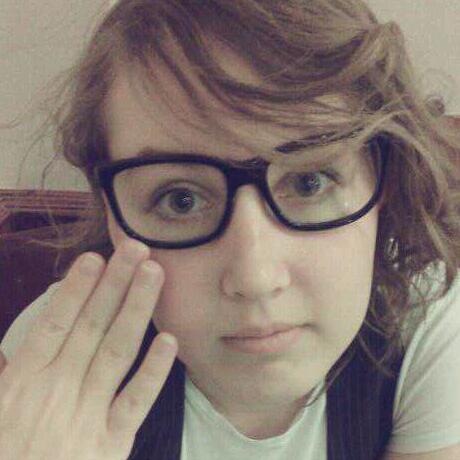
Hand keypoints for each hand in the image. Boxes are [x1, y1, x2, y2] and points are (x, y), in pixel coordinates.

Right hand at [0, 238, 177, 459]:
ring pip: (116, 352)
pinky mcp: (109, 445)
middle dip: (114, 285)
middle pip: (91, 327)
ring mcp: (85, 417)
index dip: (76, 290)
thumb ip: (12, 365)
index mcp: (20, 384)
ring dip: (137, 310)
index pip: (53, 325)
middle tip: (136, 249)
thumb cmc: (5, 451)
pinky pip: (135, 403)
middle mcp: (56, 392)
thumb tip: (32, 334)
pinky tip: (170, 341)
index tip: (95, 258)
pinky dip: (153, 372)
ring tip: (153, 275)